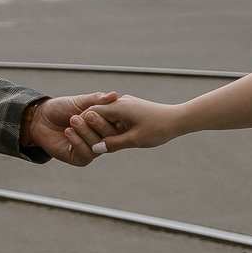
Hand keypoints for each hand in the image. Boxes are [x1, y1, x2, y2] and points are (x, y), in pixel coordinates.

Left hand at [22, 91, 119, 164]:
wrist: (41, 118)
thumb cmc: (62, 108)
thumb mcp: (80, 101)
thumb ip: (97, 99)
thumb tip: (114, 95)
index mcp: (105, 124)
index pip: (118, 124)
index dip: (114, 118)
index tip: (108, 110)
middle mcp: (101, 138)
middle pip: (110, 136)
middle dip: (99, 124)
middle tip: (87, 114)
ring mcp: (91, 149)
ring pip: (97, 145)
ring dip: (85, 132)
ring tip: (73, 120)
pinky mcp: (79, 159)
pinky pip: (86, 155)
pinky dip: (78, 142)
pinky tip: (69, 132)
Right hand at [67, 95, 183, 152]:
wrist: (179, 119)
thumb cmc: (158, 129)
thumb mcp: (134, 140)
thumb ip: (113, 144)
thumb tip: (95, 149)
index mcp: (119, 107)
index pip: (91, 112)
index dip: (81, 123)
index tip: (72, 134)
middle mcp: (121, 102)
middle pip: (98, 113)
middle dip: (89, 125)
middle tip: (76, 135)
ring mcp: (128, 104)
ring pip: (108, 115)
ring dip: (101, 127)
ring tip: (92, 138)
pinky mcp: (134, 108)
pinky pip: (117, 117)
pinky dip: (111, 125)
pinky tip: (111, 135)